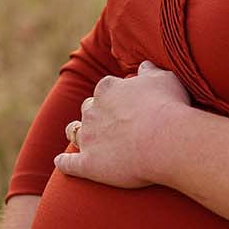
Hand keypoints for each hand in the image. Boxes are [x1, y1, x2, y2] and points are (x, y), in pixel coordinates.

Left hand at [53, 58, 192, 188]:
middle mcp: (92, 110)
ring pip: (74, 131)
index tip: (126, 105)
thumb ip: (151, 71)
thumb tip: (145, 65)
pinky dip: (63, 162)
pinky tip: (61, 163)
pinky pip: (68, 164)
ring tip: (84, 139)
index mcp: (108, 88)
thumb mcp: (164, 79)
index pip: (105, 89)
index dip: (115, 98)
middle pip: (88, 109)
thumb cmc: (168, 107)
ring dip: (77, 133)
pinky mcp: (87, 164)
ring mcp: (88, 137)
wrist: (165, 140)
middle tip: (112, 124)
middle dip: (96, 115)